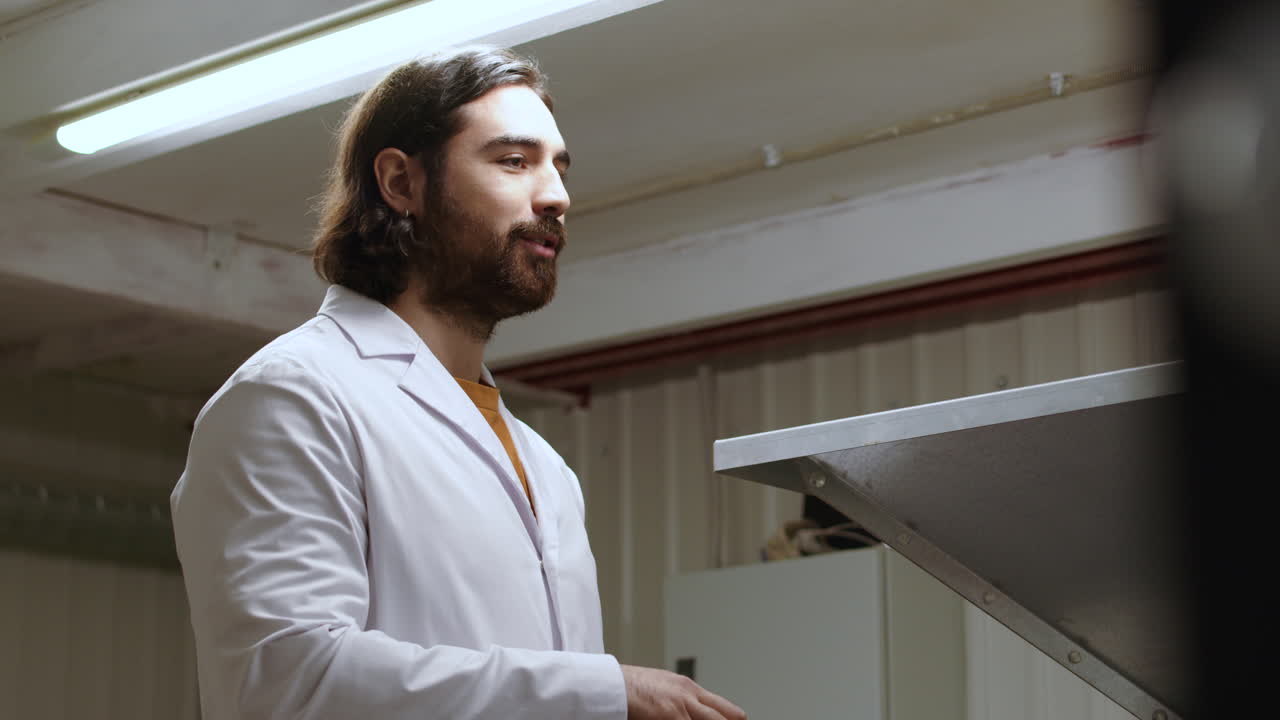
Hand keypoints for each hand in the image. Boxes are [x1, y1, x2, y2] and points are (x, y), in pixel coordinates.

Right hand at [620, 664, 745, 719]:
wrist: (611, 684)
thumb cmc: (630, 687)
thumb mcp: (663, 686)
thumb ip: (682, 699)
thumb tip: (694, 712)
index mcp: (690, 688)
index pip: (727, 710)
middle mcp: (690, 697)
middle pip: (727, 718)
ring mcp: (682, 708)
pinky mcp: (671, 717)